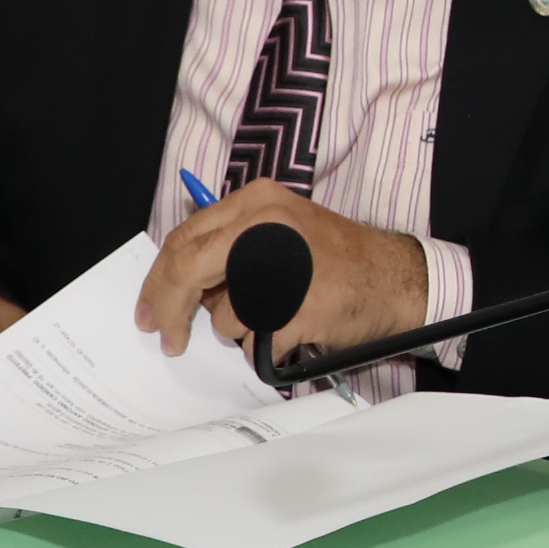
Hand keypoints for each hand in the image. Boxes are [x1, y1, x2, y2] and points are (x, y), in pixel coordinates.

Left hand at [138, 181, 431, 367]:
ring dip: (239, 328)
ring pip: (223, 314)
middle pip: (187, 269)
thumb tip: (179, 280)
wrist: (400, 280)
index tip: (148, 310)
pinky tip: (295, 330)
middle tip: (168, 337)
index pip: (184, 238)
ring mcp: (283, 266)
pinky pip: (256, 340)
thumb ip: (232, 243)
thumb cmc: (342, 260)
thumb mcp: (283, 230)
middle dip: (170, 310)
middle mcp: (266, 225)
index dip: (158, 281)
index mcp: (259, 201)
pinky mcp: (298, 307)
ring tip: (278, 315)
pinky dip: (269, 346)